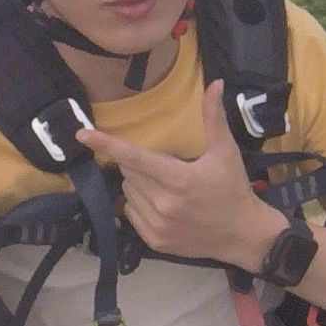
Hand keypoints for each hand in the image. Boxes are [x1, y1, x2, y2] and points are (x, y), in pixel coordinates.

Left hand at [79, 83, 281, 269]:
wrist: (244, 236)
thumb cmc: (234, 190)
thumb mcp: (226, 151)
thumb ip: (214, 117)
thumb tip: (215, 83)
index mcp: (179, 179)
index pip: (134, 157)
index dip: (106, 144)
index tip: (82, 134)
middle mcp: (163, 203)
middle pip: (129, 171)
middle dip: (138, 163)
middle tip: (165, 166)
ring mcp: (157, 225)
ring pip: (128, 192)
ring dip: (138, 183)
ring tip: (166, 187)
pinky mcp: (154, 241)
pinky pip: (130, 213)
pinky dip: (139, 204)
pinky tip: (162, 205)